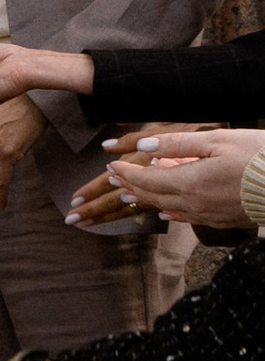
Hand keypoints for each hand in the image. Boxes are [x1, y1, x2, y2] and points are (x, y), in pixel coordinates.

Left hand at [104, 124, 264, 227]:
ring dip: (145, 199)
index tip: (111, 165)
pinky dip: (169, 211)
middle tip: (113, 180)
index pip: (147, 179)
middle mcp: (194, 203)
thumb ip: (178, 143)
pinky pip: (186, 217)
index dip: (127, 172)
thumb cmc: (258, 157)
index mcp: (190, 181)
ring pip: (167, 208)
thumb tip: (145, 146)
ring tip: (128, 194)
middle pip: (152, 195)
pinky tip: (164, 211)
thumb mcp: (218, 140)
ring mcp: (208, 215)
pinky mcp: (221, 220)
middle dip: (130, 186)